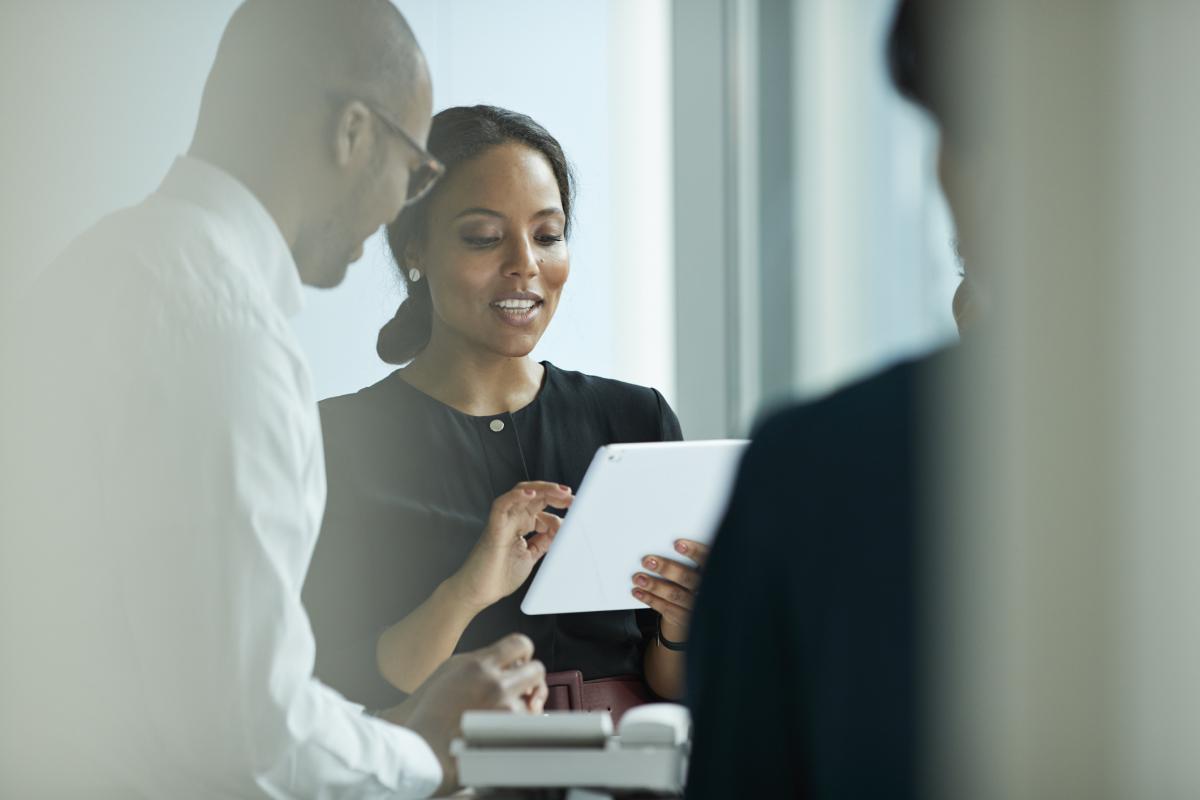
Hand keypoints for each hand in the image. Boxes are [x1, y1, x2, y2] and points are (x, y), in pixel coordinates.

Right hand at [387, 633, 547, 793]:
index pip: (520, 643)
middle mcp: (495, 686)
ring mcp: (505, 713)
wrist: (421, 750)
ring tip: (500, 715)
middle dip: (530, 679)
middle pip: (537, 670)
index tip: (520, 660)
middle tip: (520, 687)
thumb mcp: (450, 670)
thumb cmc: (431, 712)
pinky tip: (501, 730)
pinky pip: (528, 726)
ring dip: (523, 706)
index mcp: (479, 666)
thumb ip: (482, 660)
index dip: (523, 651)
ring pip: (533, 701)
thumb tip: (510, 659)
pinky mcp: (509, 737)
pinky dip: (519, 727)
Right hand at [447, 481, 572, 611]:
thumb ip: (545, 541)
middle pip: (535, 495)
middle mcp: (513, 519)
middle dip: (555, 493)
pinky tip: (531, 493)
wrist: (478, 592)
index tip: (577, 509)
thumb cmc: (500, 575)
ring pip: (520, 493)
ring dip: (542, 489)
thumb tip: (562, 528)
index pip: (542, 506)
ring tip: (560, 492)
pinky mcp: (494, 528)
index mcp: (522, 525)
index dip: (559, 505)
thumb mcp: (532, 556)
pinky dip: (516, 496)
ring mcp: (503, 521)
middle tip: (572, 497)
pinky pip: (502, 505)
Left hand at [631, 538, 708, 642]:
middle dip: (667, 568)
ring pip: (675, 594)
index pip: (708, 559)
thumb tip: (663, 547)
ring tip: (639, 578)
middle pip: (688, 578)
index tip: (678, 544)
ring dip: (654, 585)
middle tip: (648, 561)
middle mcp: (707, 590)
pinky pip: (666, 608)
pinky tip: (638, 592)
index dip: (695, 551)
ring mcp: (696, 606)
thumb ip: (687, 561)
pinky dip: (650, 599)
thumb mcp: (698, 570)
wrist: (697, 614)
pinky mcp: (684, 618)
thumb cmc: (693, 583)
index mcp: (713, 573)